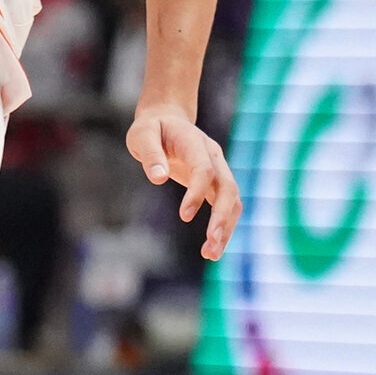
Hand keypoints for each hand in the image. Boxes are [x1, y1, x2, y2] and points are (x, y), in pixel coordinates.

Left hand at [126, 105, 240, 261]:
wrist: (167, 120)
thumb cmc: (152, 128)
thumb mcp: (142, 135)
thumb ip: (150, 154)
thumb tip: (158, 178)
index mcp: (196, 142)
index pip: (204, 169)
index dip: (197, 192)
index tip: (184, 216)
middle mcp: (214, 157)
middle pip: (228, 188)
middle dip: (222, 217)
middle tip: (210, 244)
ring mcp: (218, 170)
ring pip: (233, 201)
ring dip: (226, 228)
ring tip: (211, 254)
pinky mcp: (215, 184)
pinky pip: (227, 207)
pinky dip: (223, 227)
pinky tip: (212, 248)